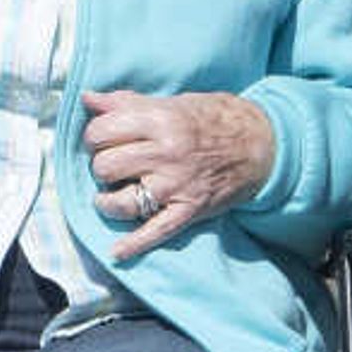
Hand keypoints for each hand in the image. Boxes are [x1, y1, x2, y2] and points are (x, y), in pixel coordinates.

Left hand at [81, 88, 272, 258]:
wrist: (263, 142)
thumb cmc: (213, 119)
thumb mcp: (172, 103)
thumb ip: (127, 103)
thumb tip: (88, 98)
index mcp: (160, 121)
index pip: (99, 132)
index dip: (95, 136)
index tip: (104, 139)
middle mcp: (166, 153)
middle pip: (104, 167)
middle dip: (103, 166)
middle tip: (117, 164)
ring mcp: (176, 185)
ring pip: (118, 201)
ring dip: (109, 201)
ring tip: (115, 194)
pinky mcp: (188, 209)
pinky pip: (154, 232)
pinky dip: (133, 245)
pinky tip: (117, 252)